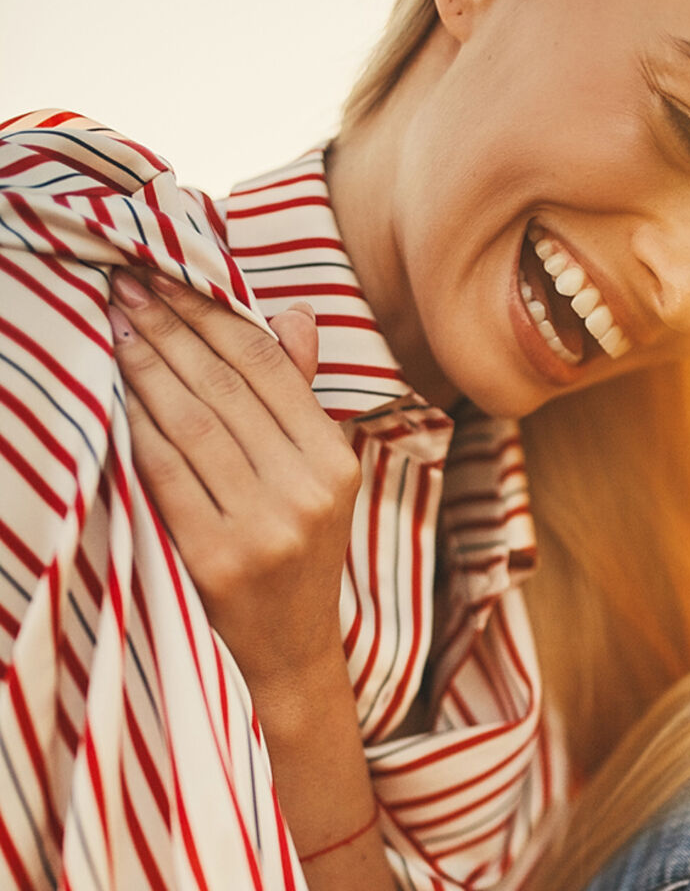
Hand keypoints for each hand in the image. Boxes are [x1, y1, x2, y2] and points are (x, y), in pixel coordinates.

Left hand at [108, 268, 361, 691]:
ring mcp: (262, 525)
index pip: (267, 367)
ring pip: (192, 421)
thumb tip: (293, 314)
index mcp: (333, 460)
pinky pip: (166, 472)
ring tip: (118, 323)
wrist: (293, 647)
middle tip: (128, 284)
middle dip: (170, 327)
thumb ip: (300, 393)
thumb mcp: (319, 473)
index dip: (214, 316)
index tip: (170, 279)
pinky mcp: (215, 556)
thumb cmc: (301, 548)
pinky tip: (120, 389)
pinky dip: (139, 423)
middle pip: (224, 386)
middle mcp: (306, 489)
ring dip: (147, 365)